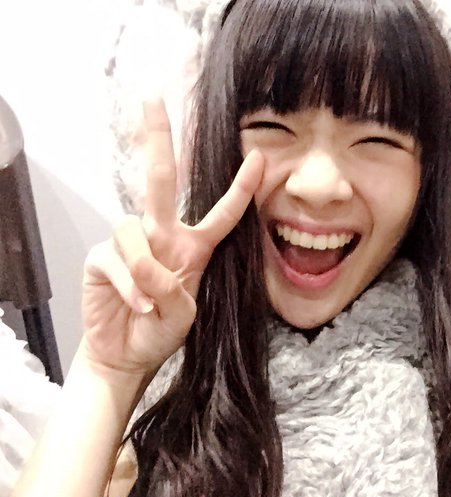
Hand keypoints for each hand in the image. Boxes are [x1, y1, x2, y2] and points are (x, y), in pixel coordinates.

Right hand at [81, 99, 263, 375]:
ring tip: (150, 302)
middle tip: (153, 98)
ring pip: (133, 229)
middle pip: (161, 180)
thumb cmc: (161, 330)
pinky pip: (115, 259)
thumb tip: (146, 264)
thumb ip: (174, 289)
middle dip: (158, 139)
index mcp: (194, 247)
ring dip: (144, 267)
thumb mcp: (185, 313)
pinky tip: (136, 305)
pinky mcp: (101, 259)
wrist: (128, 355)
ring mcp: (130, 244)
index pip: (222, 213)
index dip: (241, 188)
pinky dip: (129, 285)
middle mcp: (162, 236)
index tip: (259, 157)